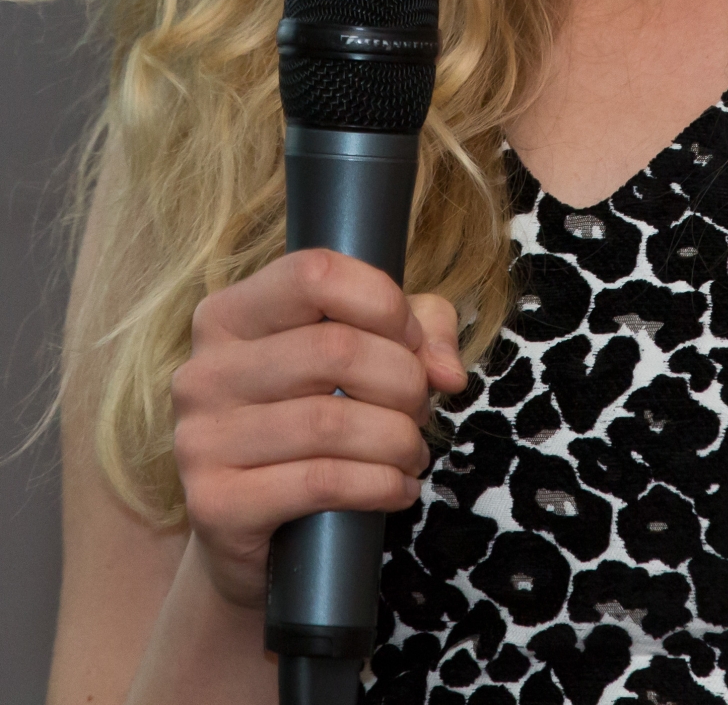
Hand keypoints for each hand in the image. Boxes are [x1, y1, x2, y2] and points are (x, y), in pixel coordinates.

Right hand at [170, 249, 466, 609]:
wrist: (252, 533)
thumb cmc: (312, 421)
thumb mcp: (368, 351)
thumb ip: (421, 330)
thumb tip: (447, 370)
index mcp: (227, 315)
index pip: (314, 274)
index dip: (382, 303)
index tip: (411, 342)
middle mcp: (202, 371)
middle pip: (334, 349)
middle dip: (402, 381)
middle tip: (419, 411)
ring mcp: (200, 440)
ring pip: (330, 421)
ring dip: (397, 440)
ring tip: (412, 453)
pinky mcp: (215, 505)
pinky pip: (320, 483)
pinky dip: (379, 485)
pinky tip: (398, 489)